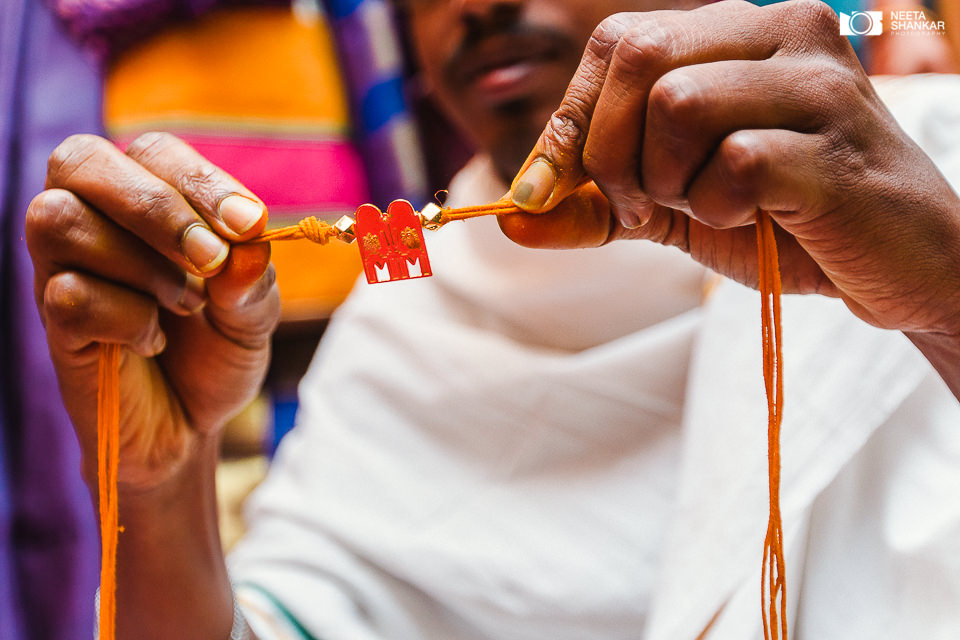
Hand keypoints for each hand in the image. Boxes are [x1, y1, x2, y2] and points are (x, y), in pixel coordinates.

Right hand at [26, 132, 279, 491]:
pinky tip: (153, 341)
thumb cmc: (216, 352)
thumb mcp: (254, 315)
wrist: (189, 427)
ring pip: (57, 218)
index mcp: (144, 198)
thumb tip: (244, 249)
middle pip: (79, 159)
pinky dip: (127, 318)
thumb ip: (253, 281)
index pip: (153, 151)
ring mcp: (62, 269)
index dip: (200, 181)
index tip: (249, 225)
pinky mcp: (53, 322)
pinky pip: (67, 294)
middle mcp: (92, 220)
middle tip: (209, 260)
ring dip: (140, 263)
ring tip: (186, 306)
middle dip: (155, 206)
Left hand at [501, 0, 959, 340]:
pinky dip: (718, 206)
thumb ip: (588, 208)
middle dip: (609, 150)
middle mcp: (780, 30)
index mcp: (736, 31)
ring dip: (665, 179)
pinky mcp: (836, 142)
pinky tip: (754, 216)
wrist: (892, 264)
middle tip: (643, 202)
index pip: (617, 43)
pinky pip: (732, 161)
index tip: (553, 187)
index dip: (571, 121)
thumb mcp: (669, 207)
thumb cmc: (779, 219)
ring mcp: (816, 81)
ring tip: (703, 207)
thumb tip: (506, 219)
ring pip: (677, 101)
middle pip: (636, 56)